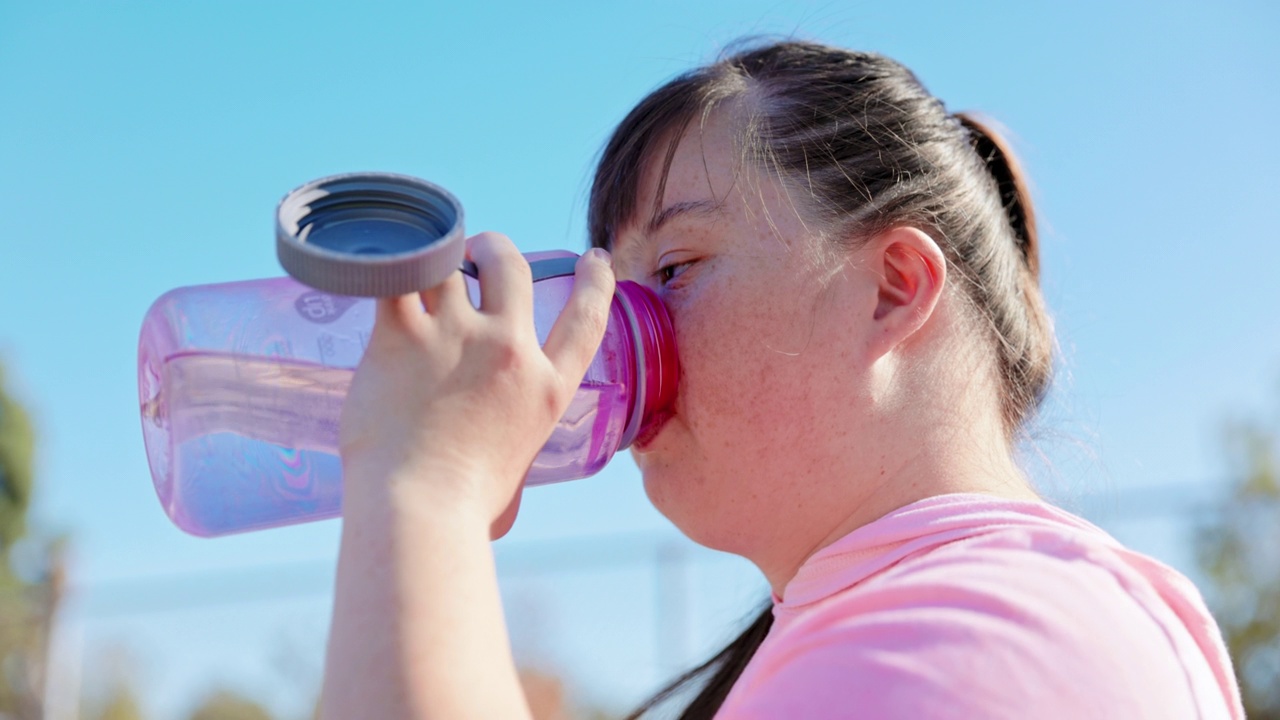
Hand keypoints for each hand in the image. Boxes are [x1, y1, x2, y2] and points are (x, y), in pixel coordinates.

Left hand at [337, 232, 614, 535]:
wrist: (420, 509)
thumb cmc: (464, 512)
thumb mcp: (516, 474)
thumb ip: (511, 451)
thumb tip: (497, 487)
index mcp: (546, 389)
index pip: (586, 319)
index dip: (596, 282)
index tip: (595, 259)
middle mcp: (510, 351)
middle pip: (511, 269)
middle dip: (495, 250)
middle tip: (477, 252)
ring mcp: (458, 337)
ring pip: (451, 263)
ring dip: (438, 256)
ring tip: (419, 261)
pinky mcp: (403, 336)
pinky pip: (395, 277)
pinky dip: (387, 268)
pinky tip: (376, 268)